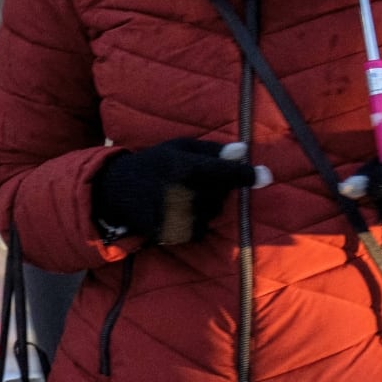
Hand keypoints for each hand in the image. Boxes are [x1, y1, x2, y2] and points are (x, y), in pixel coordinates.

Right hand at [92, 139, 264, 246]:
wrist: (115, 190)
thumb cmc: (153, 163)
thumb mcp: (178, 147)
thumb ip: (212, 150)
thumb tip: (245, 151)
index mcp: (185, 168)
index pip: (226, 172)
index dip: (247, 175)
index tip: (266, 176)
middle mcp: (182, 193)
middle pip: (221, 195)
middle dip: (216, 189)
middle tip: (195, 181)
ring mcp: (176, 216)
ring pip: (211, 214)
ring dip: (205, 206)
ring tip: (183, 197)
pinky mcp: (171, 234)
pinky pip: (198, 230)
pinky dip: (194, 223)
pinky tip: (178, 212)